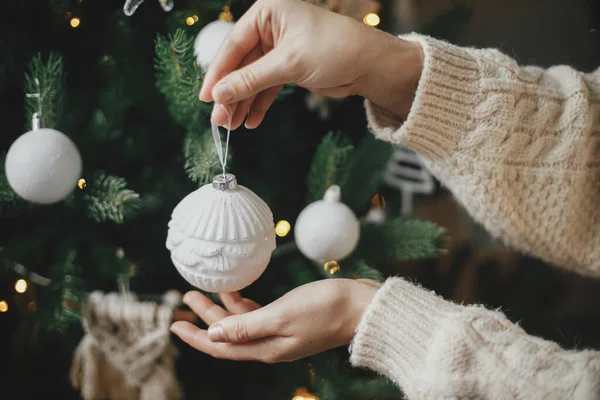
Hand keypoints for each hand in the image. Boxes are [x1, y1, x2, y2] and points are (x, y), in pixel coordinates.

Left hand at [170, 279, 380, 362]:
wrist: (361, 308)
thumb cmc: (324, 308)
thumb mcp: (281, 316)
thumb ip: (246, 326)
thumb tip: (213, 335)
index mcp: (265, 349)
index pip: (220, 346)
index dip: (195, 337)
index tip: (174, 324)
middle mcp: (269, 345)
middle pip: (228, 333)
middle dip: (205, 316)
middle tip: (187, 296)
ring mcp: (280, 333)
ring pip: (241, 323)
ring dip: (223, 308)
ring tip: (206, 288)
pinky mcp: (289, 321)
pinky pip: (258, 315)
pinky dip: (244, 304)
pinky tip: (237, 290)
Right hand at [201, 0, 422, 129]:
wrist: (369, 64)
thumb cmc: (334, 49)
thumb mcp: (288, 63)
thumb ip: (251, 80)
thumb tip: (219, 94)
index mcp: (268, 14)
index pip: (233, 45)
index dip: (218, 73)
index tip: (206, 96)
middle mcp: (270, 29)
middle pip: (241, 65)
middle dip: (230, 93)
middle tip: (218, 119)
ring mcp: (279, 50)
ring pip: (252, 79)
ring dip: (242, 102)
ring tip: (232, 125)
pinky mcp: (289, 69)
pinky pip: (267, 88)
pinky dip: (260, 104)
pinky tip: (252, 121)